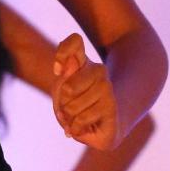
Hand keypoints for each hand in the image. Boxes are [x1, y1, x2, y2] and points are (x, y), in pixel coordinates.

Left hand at [52, 33, 120, 151]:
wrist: (102, 129)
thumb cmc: (77, 107)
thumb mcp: (61, 91)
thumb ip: (62, 78)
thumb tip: (67, 66)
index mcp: (83, 62)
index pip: (74, 41)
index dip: (62, 53)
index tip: (57, 70)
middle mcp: (99, 70)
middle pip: (67, 87)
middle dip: (62, 104)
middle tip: (69, 108)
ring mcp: (107, 88)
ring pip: (73, 107)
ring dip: (69, 119)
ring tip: (76, 119)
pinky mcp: (112, 107)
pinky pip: (82, 119)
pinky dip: (76, 128)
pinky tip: (82, 127)